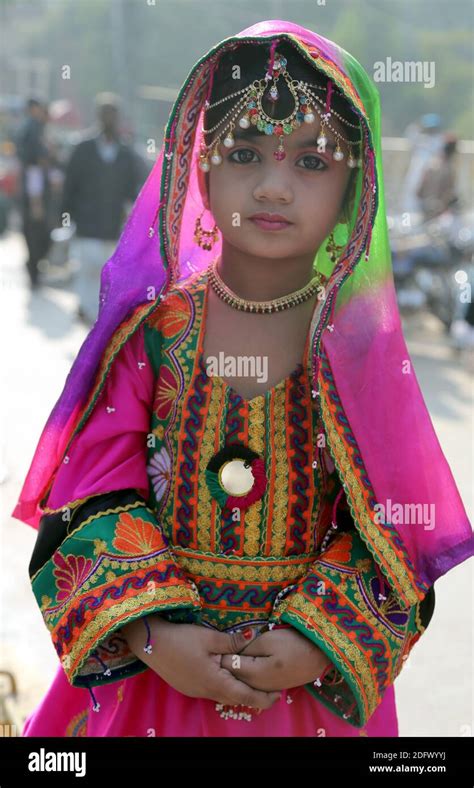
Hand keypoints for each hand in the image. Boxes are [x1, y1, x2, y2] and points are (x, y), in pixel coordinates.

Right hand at [122, 616, 281, 709]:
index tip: (277, 696)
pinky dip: (224, 687)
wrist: (149, 643)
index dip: (263, 698)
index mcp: (215, 682)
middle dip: (253, 696)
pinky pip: (211, 690)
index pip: (245, 696)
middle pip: (235, 698)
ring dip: (237, 691)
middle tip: (269, 690)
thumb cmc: (181, 639)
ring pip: (222, 695)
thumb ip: (232, 641)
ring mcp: (195, 691)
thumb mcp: (209, 637)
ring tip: (251, 682)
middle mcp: (206, 691)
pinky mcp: (187, 686)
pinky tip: (226, 676)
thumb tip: (254, 637)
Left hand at [221, 626, 331, 691]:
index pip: (227, 665)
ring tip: (239, 650)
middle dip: (228, 660)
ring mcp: (264, 688)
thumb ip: (245, 647)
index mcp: (254, 674)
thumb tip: (229, 650)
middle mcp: (256, 686)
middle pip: (233, 675)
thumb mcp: (267, 640)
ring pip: (241, 679)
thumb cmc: (293, 643)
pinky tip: (249, 660)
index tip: (224, 640)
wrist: (318, 655)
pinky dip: (246, 672)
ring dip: (237, 666)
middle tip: (228, 643)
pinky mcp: (271, 686)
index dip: (222, 652)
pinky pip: (251, 681)